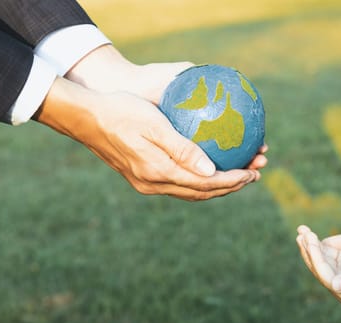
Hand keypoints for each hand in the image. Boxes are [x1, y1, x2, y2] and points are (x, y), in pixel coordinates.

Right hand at [66, 44, 267, 171]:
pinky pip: (179, 184)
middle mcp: (153, 184)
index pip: (206, 183)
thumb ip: (182, 149)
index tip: (254, 172)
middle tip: (255, 173)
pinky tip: (209, 170)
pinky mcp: (142, 178)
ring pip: (190, 191)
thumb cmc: (120, 112)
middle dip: (232, 185)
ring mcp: (146, 183)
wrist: (86, 118)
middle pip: (202, 192)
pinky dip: (199, 181)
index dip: (233, 180)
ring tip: (239, 174)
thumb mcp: (154, 124)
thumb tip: (212, 171)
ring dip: (217, 185)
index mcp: (159, 172)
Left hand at [296, 225, 340, 317]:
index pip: (327, 278)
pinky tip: (312, 236)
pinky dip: (322, 244)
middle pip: (321, 270)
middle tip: (301, 233)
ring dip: (312, 246)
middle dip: (310, 251)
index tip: (310, 241)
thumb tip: (333, 284)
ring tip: (302, 232)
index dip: (317, 259)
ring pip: (325, 261)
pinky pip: (334, 254)